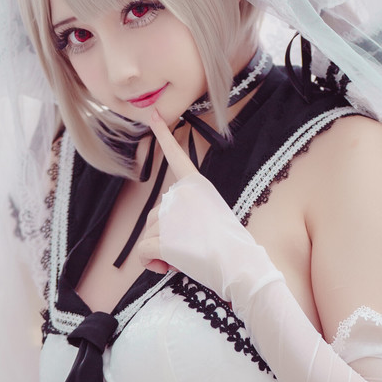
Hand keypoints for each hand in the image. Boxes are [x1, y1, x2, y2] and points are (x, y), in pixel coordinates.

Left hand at [130, 108, 219, 279]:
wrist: (239, 264)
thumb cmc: (230, 247)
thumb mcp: (211, 216)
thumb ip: (188, 212)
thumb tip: (166, 229)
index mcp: (196, 185)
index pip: (176, 156)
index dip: (163, 135)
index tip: (152, 115)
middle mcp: (180, 193)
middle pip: (156, 216)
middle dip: (166, 236)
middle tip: (193, 248)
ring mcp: (169, 214)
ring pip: (149, 234)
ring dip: (161, 251)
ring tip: (187, 257)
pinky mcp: (161, 237)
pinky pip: (142, 252)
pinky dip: (151, 264)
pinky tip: (169, 267)